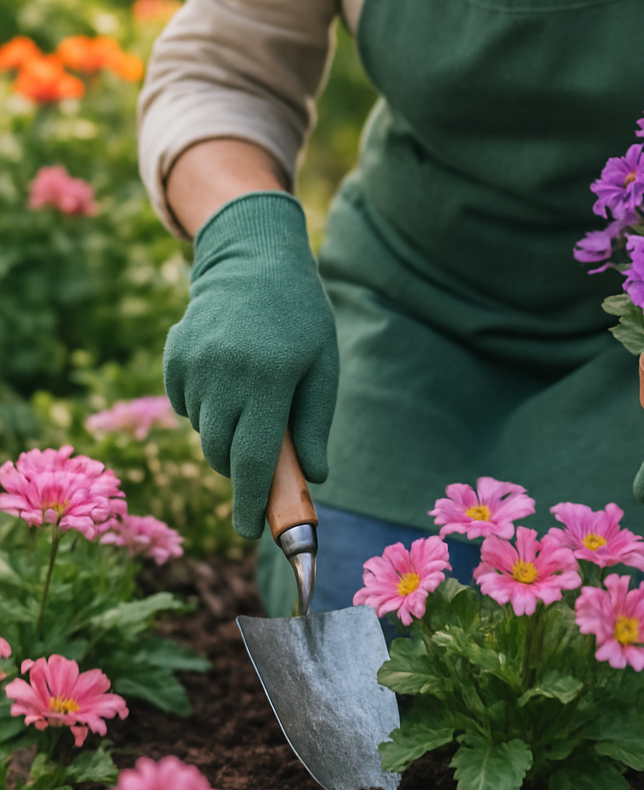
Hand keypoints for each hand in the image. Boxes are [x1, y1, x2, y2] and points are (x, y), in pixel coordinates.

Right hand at [163, 192, 339, 538]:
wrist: (255, 258)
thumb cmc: (302, 319)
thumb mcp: (322, 368)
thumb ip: (314, 425)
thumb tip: (313, 479)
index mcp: (269, 379)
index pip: (254, 459)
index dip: (252, 502)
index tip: (251, 531)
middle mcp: (225, 373)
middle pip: (222, 453)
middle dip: (240, 470)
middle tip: (263, 461)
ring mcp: (194, 363)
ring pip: (203, 431)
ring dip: (225, 436)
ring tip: (252, 402)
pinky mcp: (174, 355)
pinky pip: (186, 406)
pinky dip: (205, 409)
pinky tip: (228, 379)